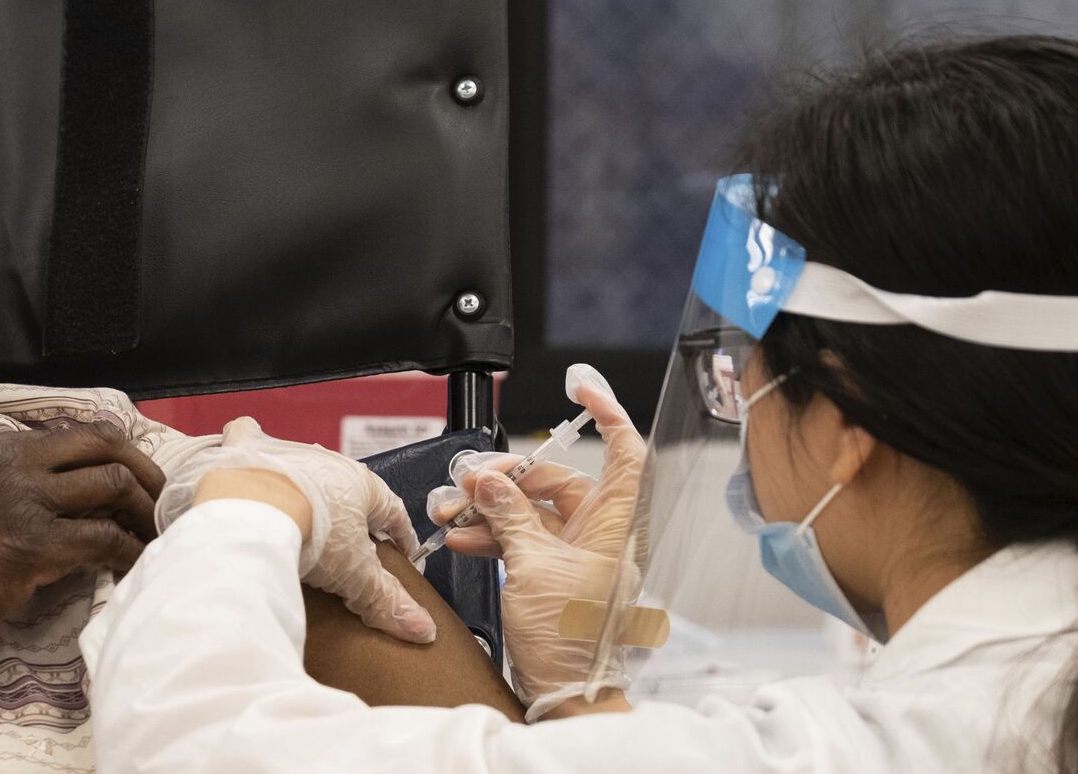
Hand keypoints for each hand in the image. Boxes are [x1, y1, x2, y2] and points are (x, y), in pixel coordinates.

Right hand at [0, 421, 163, 669]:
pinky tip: (135, 565)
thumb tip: (41, 501)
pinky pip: (104, 537)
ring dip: (143, 509)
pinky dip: (129, 550)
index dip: (101, 456)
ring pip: (110, 483)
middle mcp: (0, 457)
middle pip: (98, 443)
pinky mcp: (32, 543)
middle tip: (159, 498)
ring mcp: (18, 497)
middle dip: (140, 467)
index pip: (60, 435)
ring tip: (155, 533)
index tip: (122, 479)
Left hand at [159, 417, 436, 643]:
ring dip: (305, 484)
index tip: (402, 553)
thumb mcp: (354, 574)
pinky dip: (246, 450)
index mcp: (362, 486)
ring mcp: (286, 455)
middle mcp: (327, 463)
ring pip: (303, 466)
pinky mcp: (246, 452)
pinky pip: (247, 441)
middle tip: (347, 541)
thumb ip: (387, 600)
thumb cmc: (311, 534)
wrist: (252, 510)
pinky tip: (243, 464)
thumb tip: (424, 630)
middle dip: (351, 512)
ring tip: (299, 512)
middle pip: (348, 491)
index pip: (392, 511)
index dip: (400, 535)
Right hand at [437, 364, 644, 717]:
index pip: (624, 453)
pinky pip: (523, 538)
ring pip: (532, 511)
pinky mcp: (554, 573)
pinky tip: (464, 539)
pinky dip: (493, 535)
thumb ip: (510, 517)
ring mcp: (577, 554)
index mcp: (612, 524)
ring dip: (491, 510)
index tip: (581, 388)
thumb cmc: (570, 638)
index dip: (608, 414)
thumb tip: (491, 483)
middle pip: (555, 481)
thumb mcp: (532, 566)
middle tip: (470, 485)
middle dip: (507, 479)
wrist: (566, 691)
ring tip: (453, 514)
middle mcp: (599, 534)